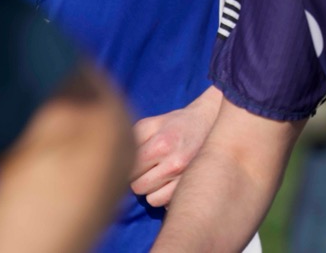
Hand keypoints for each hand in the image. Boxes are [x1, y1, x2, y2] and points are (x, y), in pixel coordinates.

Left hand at [130, 86, 221, 206]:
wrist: (210, 122)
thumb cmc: (176, 123)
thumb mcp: (151, 123)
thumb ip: (132, 140)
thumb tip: (115, 162)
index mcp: (161, 145)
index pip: (129, 171)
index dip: (127, 167)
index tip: (134, 162)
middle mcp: (174, 164)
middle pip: (138, 188)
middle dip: (138, 178)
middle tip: (146, 168)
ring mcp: (185, 178)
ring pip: (151, 199)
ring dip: (150, 189)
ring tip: (157, 175)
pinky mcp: (192, 186)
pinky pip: (166, 203)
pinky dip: (163, 196)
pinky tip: (167, 182)